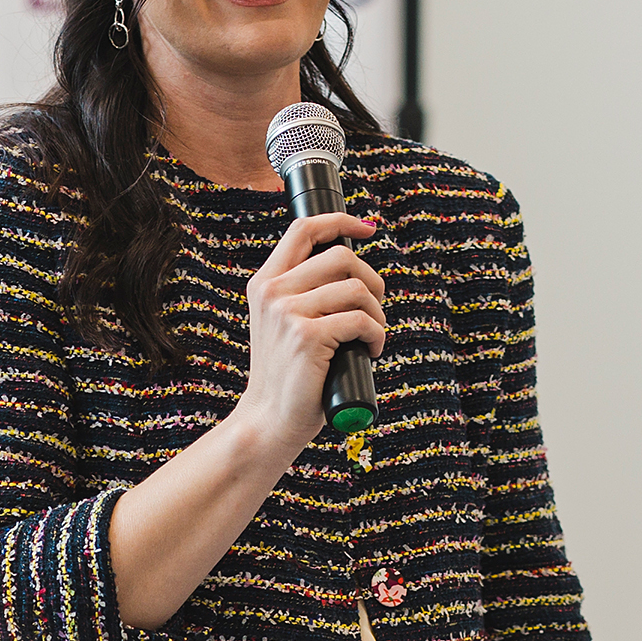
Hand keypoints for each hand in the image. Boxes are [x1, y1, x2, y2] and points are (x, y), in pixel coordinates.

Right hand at [233, 209, 383, 460]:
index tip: (367, 229)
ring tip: (371, 335)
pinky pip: (361, 321)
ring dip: (377, 313)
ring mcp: (288, 313)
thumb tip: (352, 269)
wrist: (268, 419)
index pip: (303, 229)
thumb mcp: (283, 324)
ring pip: (356, 289)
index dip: (340, 221)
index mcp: (265, 283)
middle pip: (341, 257)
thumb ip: (304, 293)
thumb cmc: (287, 374)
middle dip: (372, 280)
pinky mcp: (307, 337)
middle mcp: (272, 292)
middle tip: (374, 307)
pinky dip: (377, 336)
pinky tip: (371, 350)